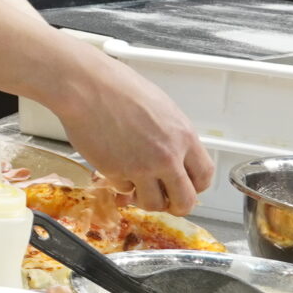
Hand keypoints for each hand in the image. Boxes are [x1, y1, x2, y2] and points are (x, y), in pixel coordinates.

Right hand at [53, 57, 212, 213]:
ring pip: (154, 204)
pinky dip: (120, 184)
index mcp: (183, 137)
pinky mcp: (116, 172)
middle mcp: (167, 156)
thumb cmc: (119, 88)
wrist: (88, 87)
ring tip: (135, 187)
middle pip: (185, 200)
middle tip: (165, 201)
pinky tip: (114, 167)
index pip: (204, 176)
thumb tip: (175, 157)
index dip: (195, 187)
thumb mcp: (162, 109)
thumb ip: (173, 136)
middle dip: (175, 206)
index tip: (186, 187)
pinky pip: (124, 189)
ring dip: (145, 199)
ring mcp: (141, 167)